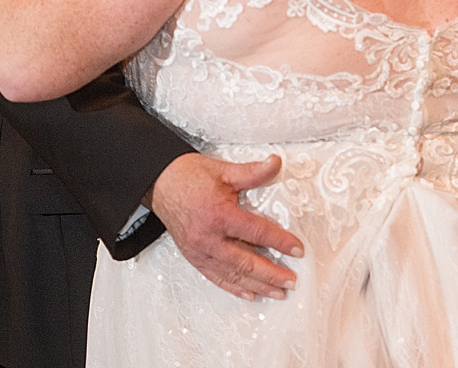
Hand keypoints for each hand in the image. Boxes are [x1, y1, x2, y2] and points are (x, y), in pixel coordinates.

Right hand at [151, 153, 304, 301]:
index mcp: (219, 215)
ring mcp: (199, 251)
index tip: (297, 249)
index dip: (280, 242)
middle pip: (246, 262)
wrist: (160, 183)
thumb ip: (252, 172)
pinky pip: (216, 277)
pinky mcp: (193, 256)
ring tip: (277, 292)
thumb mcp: (224, 171)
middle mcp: (209, 238)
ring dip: (257, 285)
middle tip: (291, 281)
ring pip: (233, 274)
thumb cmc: (189, 176)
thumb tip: (276, 163)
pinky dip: (234, 287)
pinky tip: (249, 293)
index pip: (257, 233)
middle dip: (272, 274)